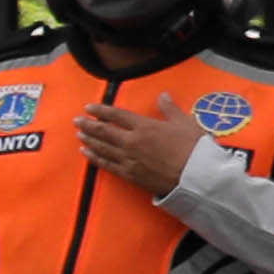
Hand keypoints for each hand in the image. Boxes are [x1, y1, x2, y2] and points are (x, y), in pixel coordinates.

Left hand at [77, 95, 206, 198]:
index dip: (101, 110)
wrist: (197, 177)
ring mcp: (128, 159)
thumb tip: (163, 95)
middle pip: (103, 131)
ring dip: (88, 140)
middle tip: (76, 120)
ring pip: (102, 148)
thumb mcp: (185, 123)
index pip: (117, 115)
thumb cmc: (195, 149)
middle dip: (88, 125)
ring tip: (79, 134)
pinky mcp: (129, 175)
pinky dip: (94, 158)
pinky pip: (107, 164)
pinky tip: (86, 154)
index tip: (89, 107)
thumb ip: (170, 109)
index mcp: (145, 127)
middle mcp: (132, 142)